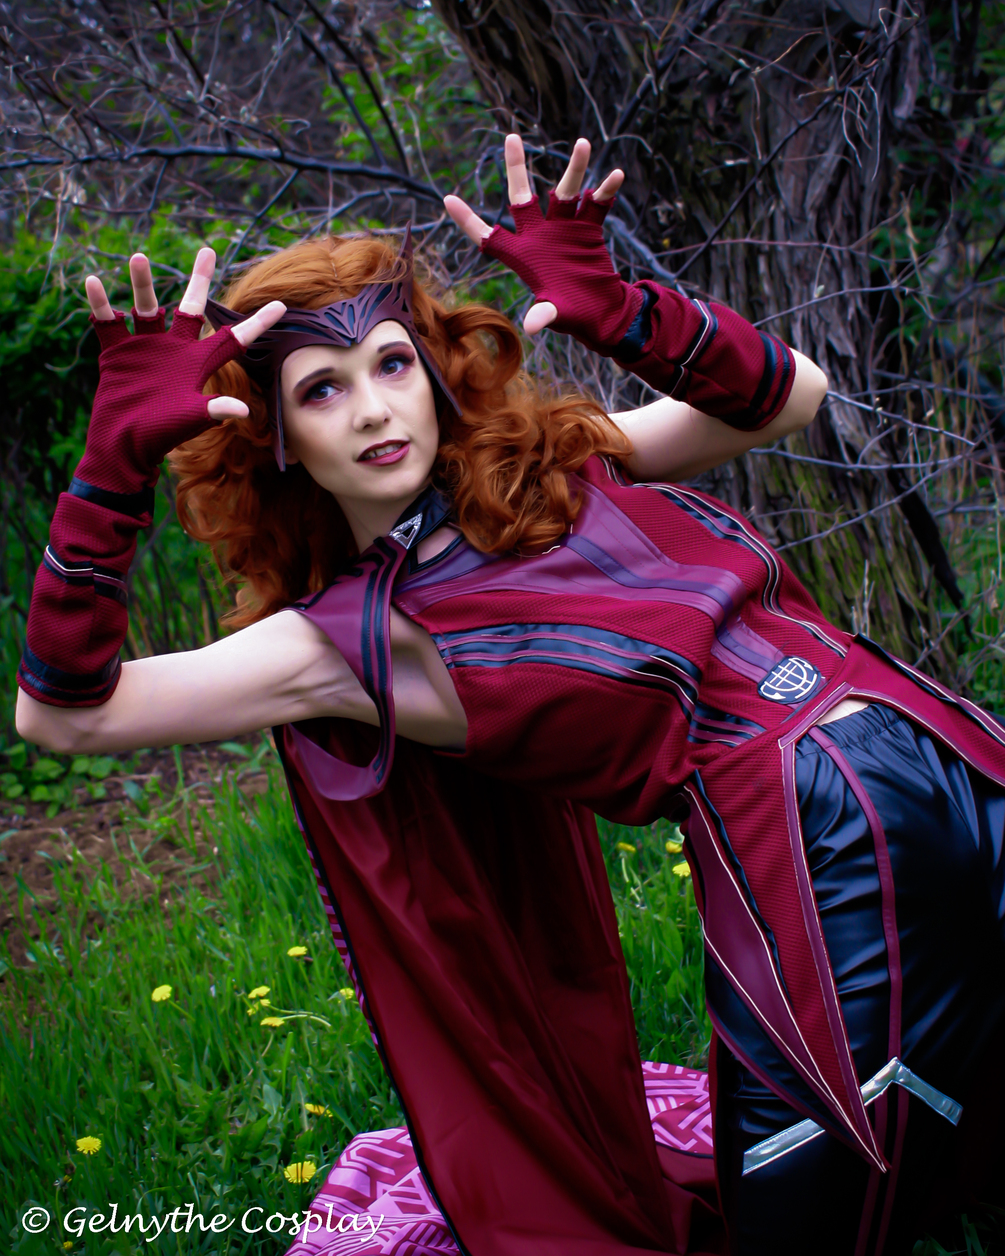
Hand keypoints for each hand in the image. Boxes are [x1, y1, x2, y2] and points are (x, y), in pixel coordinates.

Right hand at [77, 248, 286, 494]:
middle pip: (189, 307)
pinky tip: (93, 282)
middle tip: (208, 251)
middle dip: (198, 280)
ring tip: (139, 257)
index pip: (233, 339)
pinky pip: (107, 321)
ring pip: (145, 307)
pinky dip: (100, 304)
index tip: (281, 306)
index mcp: (197, 363)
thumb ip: (214, 410)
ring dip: (142, 283)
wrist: (124, 445)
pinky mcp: (116, 352)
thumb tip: (243, 411)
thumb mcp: (190, 419)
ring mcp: (145, 347)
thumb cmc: (161, 435)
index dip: (256, 324)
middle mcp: (174, 349)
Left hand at [444, 134, 627, 339]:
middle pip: (522, 197)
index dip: (469, 221)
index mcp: (522, 256)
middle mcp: (540, 236)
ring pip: (565, 192)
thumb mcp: (557, 314)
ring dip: (575, 168)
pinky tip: (616, 175)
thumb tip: (533, 326)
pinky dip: (606, 190)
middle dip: (516, 168)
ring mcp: (564, 229)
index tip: (447, 199)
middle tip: (511, 137)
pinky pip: (597, 204)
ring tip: (583, 143)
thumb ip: (545, 314)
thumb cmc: (574, 315)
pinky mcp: (588, 229)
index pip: (489, 236)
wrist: (601, 312)